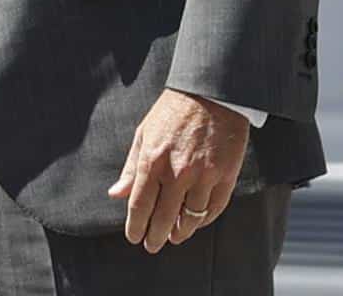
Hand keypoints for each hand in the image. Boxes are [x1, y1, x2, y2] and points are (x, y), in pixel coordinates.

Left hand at [107, 88, 249, 251]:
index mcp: (152, 160)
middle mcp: (177, 172)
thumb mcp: (143, 134)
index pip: (140, 204)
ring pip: (191, 216)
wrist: (209, 95)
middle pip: (164, 216)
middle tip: (152, 246)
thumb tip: (116, 194)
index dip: (136, 225)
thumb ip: (131, 168)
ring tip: (174, 238)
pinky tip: (196, 224)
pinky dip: (204, 220)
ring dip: (181, 232)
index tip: (133, 237)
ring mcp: (203, 175)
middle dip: (156, 236)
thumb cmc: (171, 113)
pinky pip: (214, 208)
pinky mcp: (225, 176)